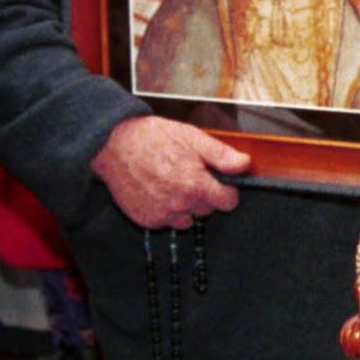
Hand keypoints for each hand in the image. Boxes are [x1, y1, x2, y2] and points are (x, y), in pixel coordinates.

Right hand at [88, 115, 247, 228]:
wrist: (114, 145)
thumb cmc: (154, 138)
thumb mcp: (193, 138)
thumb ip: (222, 156)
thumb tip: (245, 165)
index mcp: (196, 185)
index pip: (228, 202)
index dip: (227, 190)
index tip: (219, 180)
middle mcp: (180, 204)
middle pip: (208, 209)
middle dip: (204, 194)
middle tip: (189, 173)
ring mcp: (162, 215)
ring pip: (188, 218)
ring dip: (185, 204)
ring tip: (172, 181)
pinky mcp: (146, 220)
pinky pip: (167, 220)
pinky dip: (166, 209)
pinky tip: (157, 190)